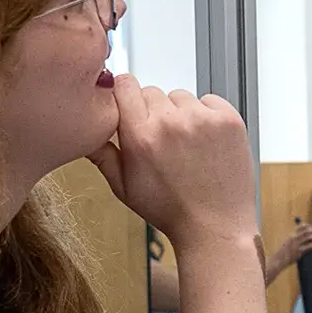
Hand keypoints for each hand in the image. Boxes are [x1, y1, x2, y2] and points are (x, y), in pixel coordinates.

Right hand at [87, 77, 256, 247]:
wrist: (214, 227)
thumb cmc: (170, 211)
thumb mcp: (124, 188)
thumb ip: (101, 154)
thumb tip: (83, 131)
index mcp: (141, 136)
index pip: (125, 85)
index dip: (125, 94)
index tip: (129, 105)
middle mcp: (171, 122)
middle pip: (152, 91)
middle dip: (152, 111)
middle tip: (161, 142)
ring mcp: (202, 119)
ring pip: (180, 97)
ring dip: (180, 113)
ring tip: (185, 146)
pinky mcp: (228, 119)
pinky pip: (209, 100)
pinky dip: (207, 115)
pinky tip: (205, 142)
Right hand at [263, 220, 311, 283]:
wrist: (279, 260)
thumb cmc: (283, 252)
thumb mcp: (287, 242)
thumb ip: (294, 238)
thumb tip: (303, 235)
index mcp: (291, 235)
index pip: (301, 227)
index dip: (308, 226)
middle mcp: (293, 238)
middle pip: (306, 231)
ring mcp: (296, 244)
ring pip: (308, 237)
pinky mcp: (299, 251)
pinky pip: (308, 246)